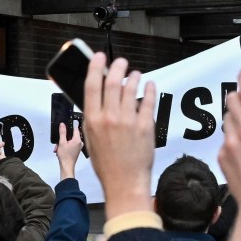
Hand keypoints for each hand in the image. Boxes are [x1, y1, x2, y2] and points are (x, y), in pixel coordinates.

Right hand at [54, 121, 81, 182]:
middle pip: (71, 135)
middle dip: (63, 138)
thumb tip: (62, 124)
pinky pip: (71, 144)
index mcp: (78, 140)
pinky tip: (60, 149)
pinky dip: (65, 146)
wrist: (67, 166)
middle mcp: (80, 142)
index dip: (69, 126)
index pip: (75, 128)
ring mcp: (79, 146)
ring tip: (58, 148)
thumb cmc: (65, 156)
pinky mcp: (77, 150)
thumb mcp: (62, 142)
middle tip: (58, 142)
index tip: (65, 126)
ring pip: (70, 140)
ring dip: (63, 142)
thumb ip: (62, 132)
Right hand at [80, 52, 158, 215]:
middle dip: (118, 67)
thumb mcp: (91, 139)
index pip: (92, 85)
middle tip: (121, 62)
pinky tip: (149, 85)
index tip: (99, 57)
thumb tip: (99, 97)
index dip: (95, 67)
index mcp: (92, 120)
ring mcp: (128, 120)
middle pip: (113, 82)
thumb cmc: (106, 164)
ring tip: (135, 75)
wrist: (124, 183)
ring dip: (134, 77)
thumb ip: (94, 118)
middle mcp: (109, 117)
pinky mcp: (145, 125)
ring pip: (131, 88)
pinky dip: (149, 89)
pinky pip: (148, 100)